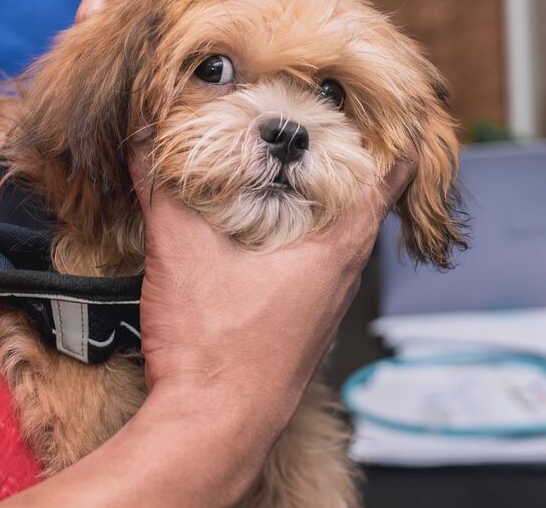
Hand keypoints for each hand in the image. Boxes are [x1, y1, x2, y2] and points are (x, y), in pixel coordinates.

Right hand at [0, 159, 414, 506]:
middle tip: (336, 129)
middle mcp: (339, 280)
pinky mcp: (297, 328)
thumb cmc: (214, 357)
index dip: (395, 142)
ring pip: (338, 241)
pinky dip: (300, 238)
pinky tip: (260, 238)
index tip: (399, 113)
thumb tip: (146, 134)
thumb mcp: (180, 252)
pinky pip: (312, 268)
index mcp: (333, 253)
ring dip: (324, 205)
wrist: (211, 432)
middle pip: (364, 208)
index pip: (387, 182)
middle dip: (352, 166)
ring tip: (299, 173)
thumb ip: (162, 187)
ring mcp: (321, 308)